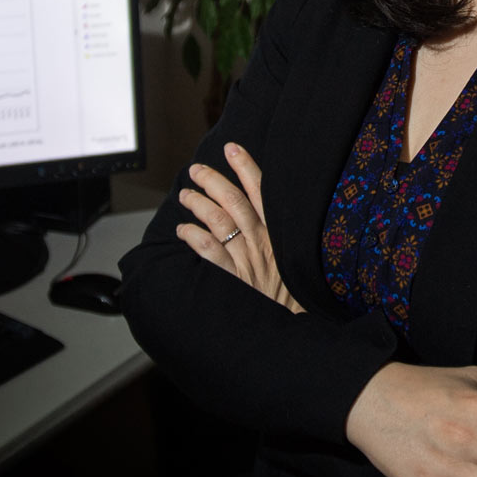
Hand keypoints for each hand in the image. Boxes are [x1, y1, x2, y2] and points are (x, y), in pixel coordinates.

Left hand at [176, 142, 302, 312]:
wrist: (289, 328)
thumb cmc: (291, 293)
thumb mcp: (293, 258)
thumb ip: (277, 235)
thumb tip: (260, 212)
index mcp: (279, 233)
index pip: (261, 191)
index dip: (245, 166)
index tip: (232, 148)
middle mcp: (262, 241)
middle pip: (233, 200)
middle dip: (211, 180)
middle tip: (196, 171)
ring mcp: (246, 259)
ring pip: (217, 219)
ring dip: (197, 203)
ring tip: (186, 196)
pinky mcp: (232, 278)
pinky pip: (208, 249)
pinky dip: (192, 235)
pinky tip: (183, 230)